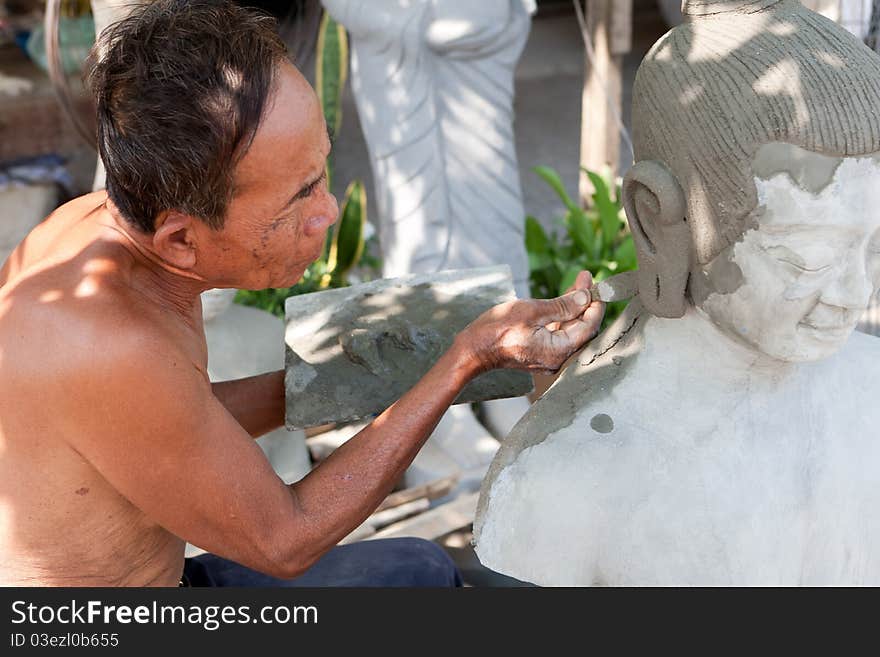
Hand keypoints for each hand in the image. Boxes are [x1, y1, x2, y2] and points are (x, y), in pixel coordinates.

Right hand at [459, 271, 604, 374]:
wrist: (473, 349)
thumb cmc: (497, 330)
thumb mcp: (532, 311)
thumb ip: (562, 305)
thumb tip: (585, 298)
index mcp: (558, 350)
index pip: (589, 326)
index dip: (595, 304)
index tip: (595, 284)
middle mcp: (557, 358)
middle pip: (581, 328)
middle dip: (585, 303)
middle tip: (585, 279)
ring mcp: (548, 357)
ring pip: (569, 330)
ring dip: (574, 308)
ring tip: (577, 285)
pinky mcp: (539, 353)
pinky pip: (557, 334)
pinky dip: (561, 317)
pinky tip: (563, 302)